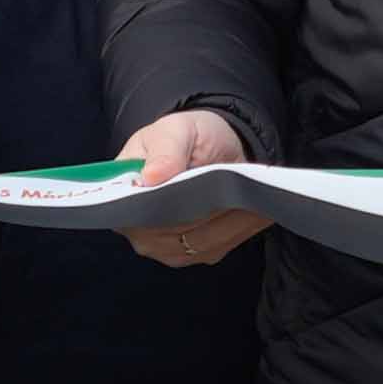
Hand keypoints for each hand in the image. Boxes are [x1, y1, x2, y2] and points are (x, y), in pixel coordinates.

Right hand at [117, 104, 267, 264]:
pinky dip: (242, 230)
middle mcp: (140, 231)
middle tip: (243, 193)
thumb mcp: (172, 130)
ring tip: (259, 200)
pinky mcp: (196, 252)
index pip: (145, 212)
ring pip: (204, 242)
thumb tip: (151, 177)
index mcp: (122, 199)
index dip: (173, 204)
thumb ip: (164, 151)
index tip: (203, 190)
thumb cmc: (182, 138)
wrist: (206, 147)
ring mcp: (167, 247)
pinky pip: (220, 246)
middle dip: (212, 212)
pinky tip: (260, 212)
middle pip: (178, 231)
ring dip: (234, 223)